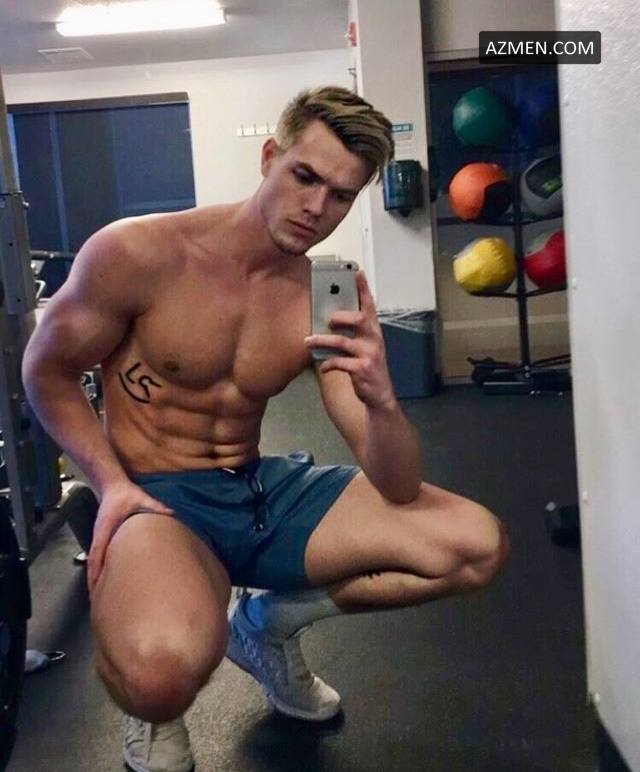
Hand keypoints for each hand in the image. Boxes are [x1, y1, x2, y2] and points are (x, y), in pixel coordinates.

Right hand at [88, 481, 173, 592]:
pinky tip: (105, 580)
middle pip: (93, 564)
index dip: (95, 572)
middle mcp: (100, 536)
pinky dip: (99, 570)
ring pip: (95, 562)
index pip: (97, 554)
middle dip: (94, 583)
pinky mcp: (103, 538)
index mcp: (105, 529)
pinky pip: (99, 557)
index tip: (95, 588)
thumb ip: (154, 506)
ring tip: (99, 597)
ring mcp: (100, 537)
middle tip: (98, 602)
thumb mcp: (141, 498)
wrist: (114, 487)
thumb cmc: (125, 494)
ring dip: (95, 579)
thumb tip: (169, 513)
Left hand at [305, 271, 395, 408]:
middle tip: (328, 319)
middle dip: (340, 317)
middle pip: (359, 319)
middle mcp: (374, 340)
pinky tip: (323, 366)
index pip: (370, 306)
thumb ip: (353, 333)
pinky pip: (339, 362)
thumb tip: (328, 320)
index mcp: (374, 332)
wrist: (380, 395)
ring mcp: (369, 355)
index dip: (364, 289)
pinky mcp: (361, 369)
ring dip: (322, 340)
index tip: (357, 273)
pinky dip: (328, 363)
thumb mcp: (366, 347)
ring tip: (308, 341)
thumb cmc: (368, 367)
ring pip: (342, 342)